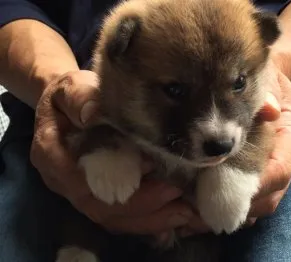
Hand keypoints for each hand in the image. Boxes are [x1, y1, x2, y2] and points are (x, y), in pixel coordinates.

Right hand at [30, 70, 192, 235]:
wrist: (68, 107)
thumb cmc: (72, 95)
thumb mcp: (71, 87)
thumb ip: (80, 98)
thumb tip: (92, 114)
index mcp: (51, 153)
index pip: (77, 177)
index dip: (112, 177)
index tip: (149, 166)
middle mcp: (63, 181)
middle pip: (99, 206)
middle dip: (141, 204)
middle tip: (177, 193)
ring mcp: (79, 193)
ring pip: (112, 218)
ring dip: (149, 219)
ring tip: (184, 212)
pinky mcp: (96, 197)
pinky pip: (120, 219)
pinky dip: (147, 220)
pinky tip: (174, 217)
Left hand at [178, 62, 290, 234]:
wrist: (263, 78)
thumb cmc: (263, 78)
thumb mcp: (266, 78)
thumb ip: (266, 94)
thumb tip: (269, 110)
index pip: (280, 169)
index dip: (256, 185)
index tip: (226, 193)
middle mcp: (287, 155)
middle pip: (271, 194)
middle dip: (241, 206)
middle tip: (208, 211)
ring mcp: (274, 165)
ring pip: (261, 201)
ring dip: (233, 210)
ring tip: (202, 213)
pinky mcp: (260, 170)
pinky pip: (250, 197)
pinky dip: (230, 205)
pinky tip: (204, 206)